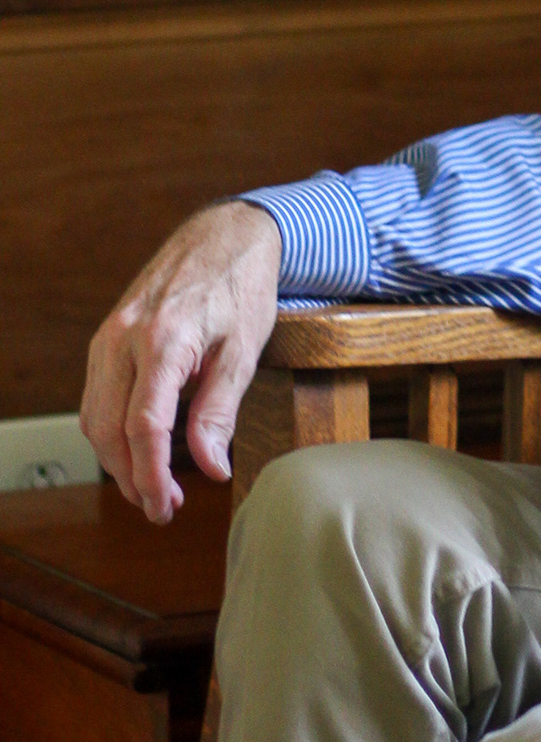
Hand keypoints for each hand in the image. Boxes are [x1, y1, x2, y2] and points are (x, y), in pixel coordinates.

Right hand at [80, 202, 281, 523]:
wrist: (223, 235)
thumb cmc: (239, 288)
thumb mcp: (244, 351)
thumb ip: (221, 412)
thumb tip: (211, 468)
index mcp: (163, 339)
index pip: (144, 425)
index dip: (150, 474)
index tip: (165, 505)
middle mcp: (124, 337)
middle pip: (107, 429)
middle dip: (131, 476)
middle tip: (163, 506)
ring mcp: (108, 336)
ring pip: (94, 416)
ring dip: (117, 459)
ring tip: (154, 485)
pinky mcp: (106, 338)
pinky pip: (96, 396)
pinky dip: (112, 430)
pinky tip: (140, 447)